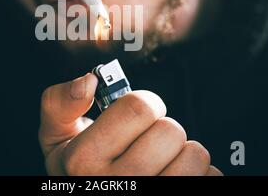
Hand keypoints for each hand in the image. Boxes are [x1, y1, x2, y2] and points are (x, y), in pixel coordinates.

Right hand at [39, 73, 221, 175]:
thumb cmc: (81, 170)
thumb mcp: (56, 137)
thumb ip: (60, 103)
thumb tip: (88, 82)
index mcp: (84, 160)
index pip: (140, 107)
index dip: (145, 103)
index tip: (139, 115)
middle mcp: (119, 185)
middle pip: (170, 130)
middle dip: (162, 130)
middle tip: (146, 143)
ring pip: (194, 156)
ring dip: (182, 153)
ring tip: (160, 162)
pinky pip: (210, 177)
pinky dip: (198, 174)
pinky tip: (172, 177)